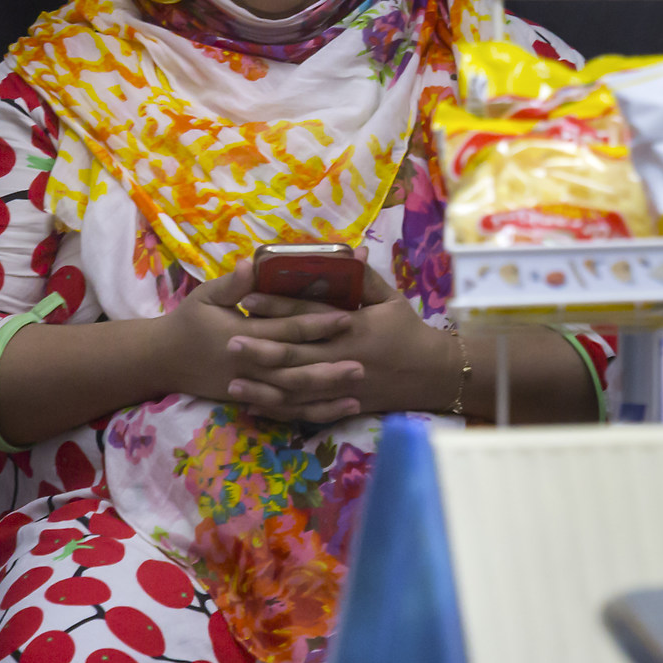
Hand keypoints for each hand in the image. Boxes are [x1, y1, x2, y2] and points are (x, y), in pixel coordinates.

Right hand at [151, 265, 362, 419]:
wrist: (162, 360)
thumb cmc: (188, 322)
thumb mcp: (206, 297)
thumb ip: (233, 284)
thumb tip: (251, 262)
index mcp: (243, 334)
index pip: (286, 329)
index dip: (317, 325)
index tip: (347, 319)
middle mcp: (250, 365)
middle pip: (295, 369)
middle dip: (328, 368)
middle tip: (363, 366)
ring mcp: (251, 387)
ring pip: (293, 397)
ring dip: (325, 396)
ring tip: (358, 393)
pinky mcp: (252, 400)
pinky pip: (286, 411)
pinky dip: (313, 413)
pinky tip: (339, 410)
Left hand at [220, 265, 461, 422]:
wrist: (432, 374)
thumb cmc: (409, 332)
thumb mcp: (391, 300)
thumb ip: (365, 278)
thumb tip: (351, 251)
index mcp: (353, 327)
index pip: (308, 315)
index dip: (277, 306)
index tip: (248, 299)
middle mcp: (343, 357)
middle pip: (295, 355)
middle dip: (261, 349)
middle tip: (229, 342)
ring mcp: (341, 385)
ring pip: (295, 388)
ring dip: (263, 385)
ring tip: (233, 380)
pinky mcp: (341, 404)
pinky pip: (305, 411)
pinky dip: (280, 410)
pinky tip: (255, 406)